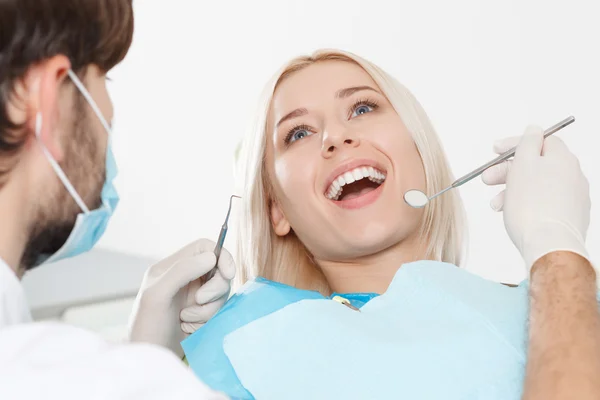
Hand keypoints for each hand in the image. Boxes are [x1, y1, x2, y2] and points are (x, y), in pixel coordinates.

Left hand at [128, 239, 234, 357]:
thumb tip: (211, 256)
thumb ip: (182, 271)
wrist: (148, 359)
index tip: (228, 273)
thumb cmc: (146, 326)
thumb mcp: (158, 294)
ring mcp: (195, 296)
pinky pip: (218, 310)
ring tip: (186, 319)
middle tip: (199, 301)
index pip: (204, 247)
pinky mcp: (202, 313)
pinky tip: (189, 328)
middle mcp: (186, 278)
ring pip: (220, 292)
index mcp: (173, 266)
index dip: (221, 256)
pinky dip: (207, 320)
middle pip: (218, 270)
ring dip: (208, 308)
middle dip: (214, 288)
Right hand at [482, 126, 590, 272]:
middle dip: (508, 171)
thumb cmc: (532, 205)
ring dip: (513, 190)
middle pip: (536, 164)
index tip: (496, 150)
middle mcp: (573, 175)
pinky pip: (543, 203)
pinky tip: (513, 214)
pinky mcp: (570, 217)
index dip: (515, 143)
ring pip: (537, 186)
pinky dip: (526, 204)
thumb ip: (527, 142)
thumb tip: (534, 129)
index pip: (539, 140)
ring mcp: (574, 198)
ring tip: (497, 205)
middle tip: (488, 179)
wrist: (549, 244)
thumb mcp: (523, 163)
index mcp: (563, 158)